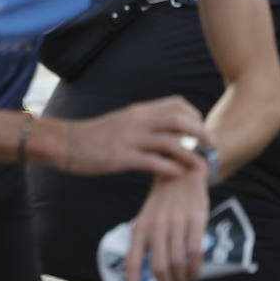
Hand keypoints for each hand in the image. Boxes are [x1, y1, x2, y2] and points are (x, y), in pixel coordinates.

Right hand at [63, 96, 210, 177]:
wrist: (67, 143)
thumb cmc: (96, 135)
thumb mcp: (123, 121)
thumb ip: (145, 123)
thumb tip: (168, 130)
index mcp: (139, 111)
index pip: (177, 104)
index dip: (195, 116)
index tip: (201, 130)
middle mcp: (138, 121)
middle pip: (180, 120)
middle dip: (201, 133)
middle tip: (212, 146)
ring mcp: (131, 139)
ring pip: (172, 142)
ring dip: (192, 155)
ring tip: (202, 166)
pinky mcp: (123, 157)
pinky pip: (155, 162)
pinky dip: (172, 169)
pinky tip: (179, 175)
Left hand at [125, 165, 209, 280]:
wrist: (182, 171)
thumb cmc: (163, 200)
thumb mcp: (147, 217)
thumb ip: (145, 240)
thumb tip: (144, 272)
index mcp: (140, 227)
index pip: (133, 262)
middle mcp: (155, 226)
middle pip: (158, 267)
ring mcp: (175, 223)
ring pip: (177, 262)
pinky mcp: (195, 220)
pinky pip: (195, 252)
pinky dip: (195, 269)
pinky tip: (195, 275)